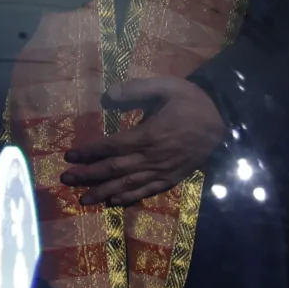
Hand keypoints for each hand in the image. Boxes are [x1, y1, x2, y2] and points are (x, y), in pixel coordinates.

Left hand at [60, 76, 228, 205]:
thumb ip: (135, 90)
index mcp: (148, 134)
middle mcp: (152, 157)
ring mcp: (162, 170)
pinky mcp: (172, 178)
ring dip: (103, 192)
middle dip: (88, 175)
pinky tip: (115, 201)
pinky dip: (130, 197)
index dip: (89, 152)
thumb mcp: (165, 86)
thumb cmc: (191, 100)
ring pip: (128, 184)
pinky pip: (148, 191)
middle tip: (65, 179)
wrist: (223, 119)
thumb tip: (107, 95)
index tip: (69, 155)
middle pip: (114, 169)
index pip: (111, 146)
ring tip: (83, 199)